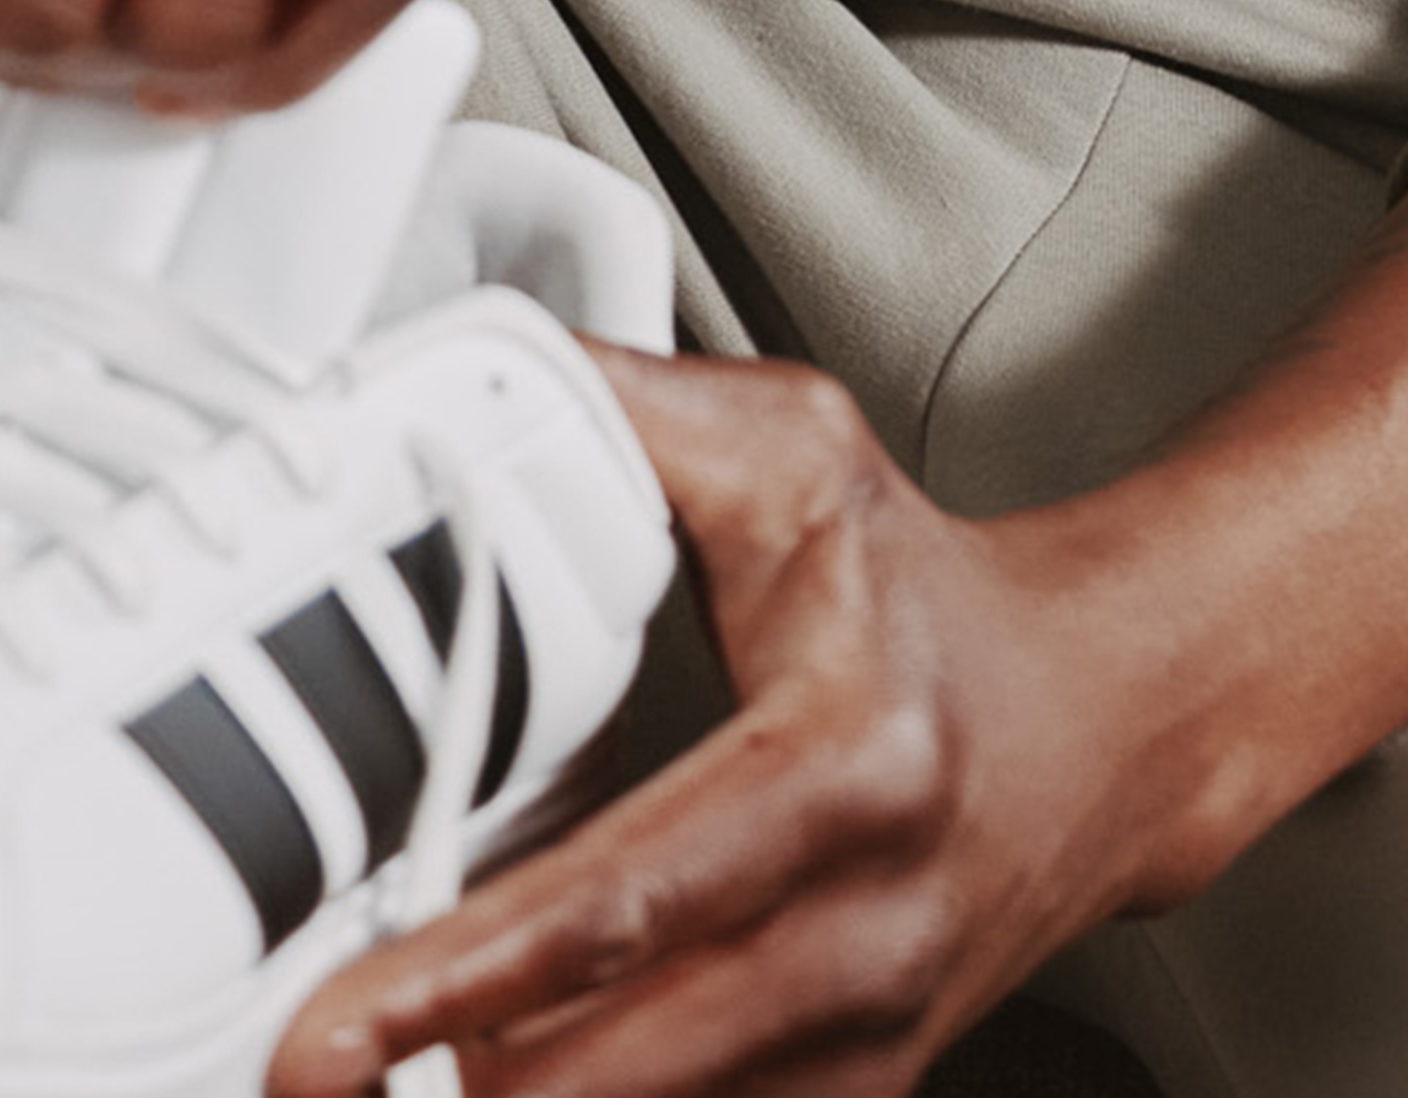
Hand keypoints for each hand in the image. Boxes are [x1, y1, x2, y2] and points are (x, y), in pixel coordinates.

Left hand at [269, 351, 1207, 1097]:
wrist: (1112, 720)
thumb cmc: (933, 599)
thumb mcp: (802, 463)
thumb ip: (633, 414)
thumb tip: (470, 380)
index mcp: (846, 766)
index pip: (623, 901)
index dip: (460, 978)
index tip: (328, 1033)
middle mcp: (861, 928)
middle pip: (608, 1067)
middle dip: (438, 1087)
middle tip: (296, 1080)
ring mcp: (861, 1040)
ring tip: (379, 1089)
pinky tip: (492, 1084)